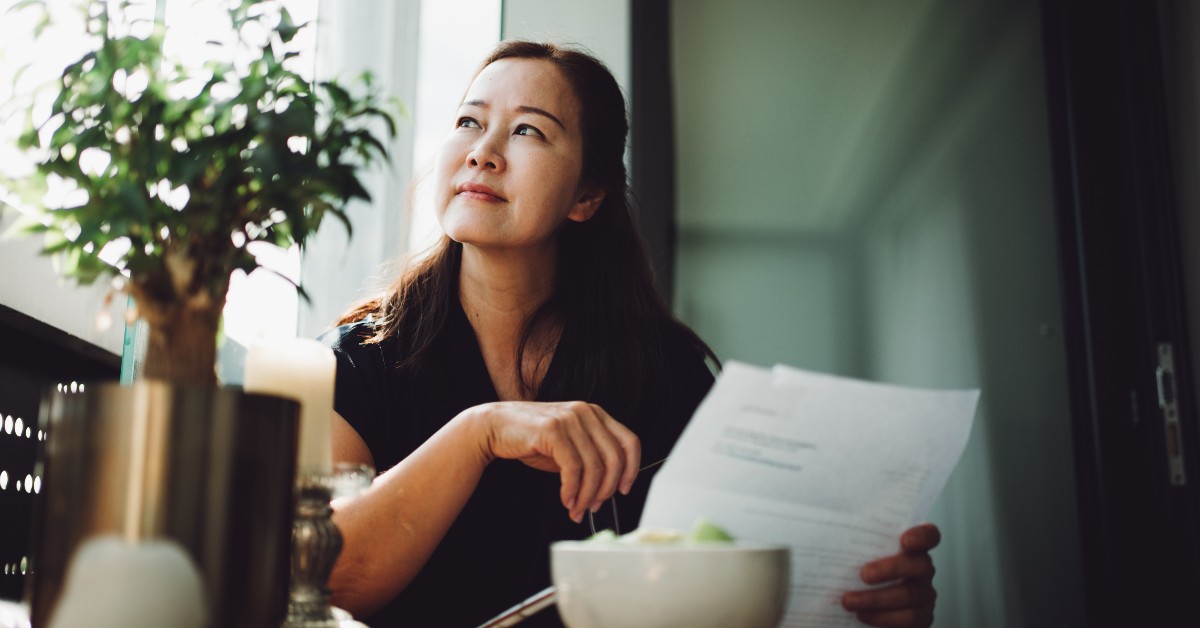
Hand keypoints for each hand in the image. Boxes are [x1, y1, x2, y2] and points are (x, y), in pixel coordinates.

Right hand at [474, 401, 640, 522]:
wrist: (494, 427)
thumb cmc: (531, 440)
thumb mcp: (568, 447)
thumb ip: (589, 459)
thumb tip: (607, 489)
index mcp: (595, 414)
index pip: (630, 441)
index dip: (632, 469)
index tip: (623, 490)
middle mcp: (586, 412)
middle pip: (614, 458)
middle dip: (605, 490)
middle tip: (593, 507)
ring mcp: (570, 419)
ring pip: (594, 467)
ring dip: (586, 495)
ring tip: (576, 509)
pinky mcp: (553, 429)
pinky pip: (573, 468)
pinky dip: (572, 489)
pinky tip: (565, 500)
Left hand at [841, 523, 940, 626]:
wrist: (859, 603)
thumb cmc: (856, 572)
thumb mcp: (855, 553)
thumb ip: (853, 541)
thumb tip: (823, 531)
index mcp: (911, 547)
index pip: (929, 535)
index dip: (922, 536)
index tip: (905, 540)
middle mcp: (922, 569)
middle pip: (920, 565)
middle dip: (890, 569)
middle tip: (863, 574)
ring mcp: (925, 594)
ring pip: (909, 595)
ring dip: (876, 599)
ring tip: (849, 601)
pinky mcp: (922, 617)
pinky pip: (909, 618)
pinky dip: (883, 618)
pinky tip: (862, 615)